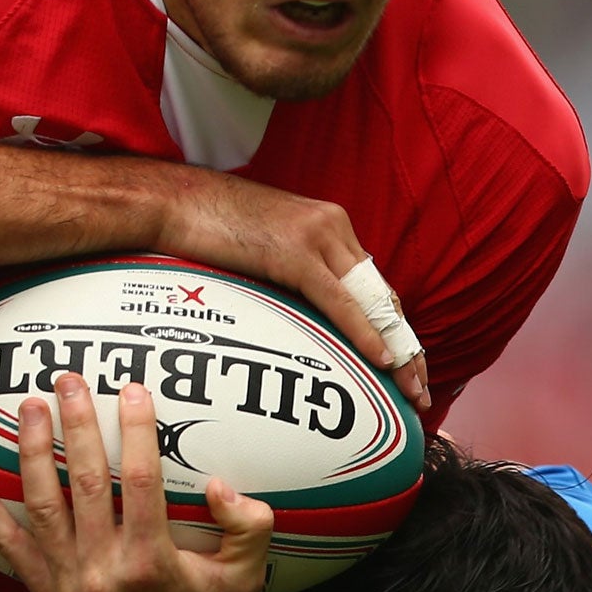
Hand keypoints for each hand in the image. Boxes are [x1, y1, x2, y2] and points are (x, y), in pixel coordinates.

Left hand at [0, 373, 273, 591]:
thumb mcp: (244, 580)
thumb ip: (250, 529)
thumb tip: (219, 483)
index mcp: (152, 563)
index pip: (143, 483)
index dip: (137, 433)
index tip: (133, 389)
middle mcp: (103, 571)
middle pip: (86, 484)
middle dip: (78, 427)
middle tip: (69, 379)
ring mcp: (67, 582)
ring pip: (42, 506)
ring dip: (32, 452)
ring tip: (30, 406)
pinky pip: (8, 547)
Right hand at [156, 177, 428, 413]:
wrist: (171, 201)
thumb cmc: (205, 227)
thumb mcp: (262, 249)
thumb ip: (290, 271)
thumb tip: (300, 314)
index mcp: (328, 225)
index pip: (373, 286)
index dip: (394, 329)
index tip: (407, 367)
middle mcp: (333, 227)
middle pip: (383, 297)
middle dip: (407, 348)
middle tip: (420, 390)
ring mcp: (317, 237)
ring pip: (372, 302)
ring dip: (397, 350)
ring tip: (411, 387)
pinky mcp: (295, 252)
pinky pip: (339, 301)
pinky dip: (364, 333)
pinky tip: (381, 360)